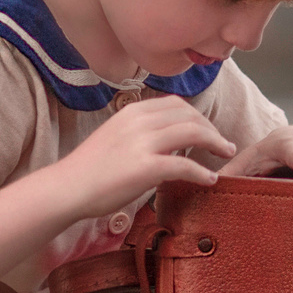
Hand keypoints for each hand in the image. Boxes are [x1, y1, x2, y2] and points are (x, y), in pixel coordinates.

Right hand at [50, 97, 236, 218]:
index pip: (177, 105)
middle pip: (190, 116)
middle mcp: (139, 120)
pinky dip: (202, 172)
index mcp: (133, 111)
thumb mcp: (116, 136)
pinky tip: (209, 179)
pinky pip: (185, 166)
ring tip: (225, 154)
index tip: (208, 130)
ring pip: (193, 133)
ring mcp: (143, 143)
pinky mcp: (145, 167)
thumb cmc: (89, 169)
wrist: (67, 187)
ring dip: (215, 143)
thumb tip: (168, 143)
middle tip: (224, 144)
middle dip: (212, 129)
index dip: (199, 117)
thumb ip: (141, 133)